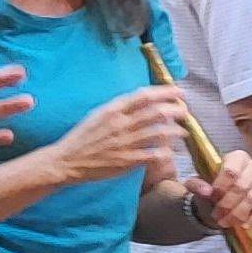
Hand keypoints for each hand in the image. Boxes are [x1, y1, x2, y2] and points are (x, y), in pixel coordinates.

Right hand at [46, 86, 187, 187]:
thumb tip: (142, 102)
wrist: (66, 161)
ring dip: (176, 131)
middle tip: (185, 111)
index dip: (165, 92)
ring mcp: (125, 143)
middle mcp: (121, 124)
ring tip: (182, 131)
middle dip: (177, 110)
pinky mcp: (127, 161)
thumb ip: (119, 109)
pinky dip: (165, 151)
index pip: (145, 96)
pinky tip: (169, 151)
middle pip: (157, 112)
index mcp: (112, 110)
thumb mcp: (97, 115)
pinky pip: (154, 154)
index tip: (179, 91)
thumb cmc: (82, 138)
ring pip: (160, 132)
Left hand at [190, 147, 251, 231]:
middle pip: (243, 185)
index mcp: (236, 158)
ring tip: (226, 222)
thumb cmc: (212, 187)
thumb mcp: (198, 184)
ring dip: (239, 213)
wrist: (225, 198)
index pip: (231, 170)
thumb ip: (196, 185)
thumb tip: (206, 191)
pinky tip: (245, 224)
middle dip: (227, 204)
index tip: (212, 198)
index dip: (221, 186)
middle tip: (217, 215)